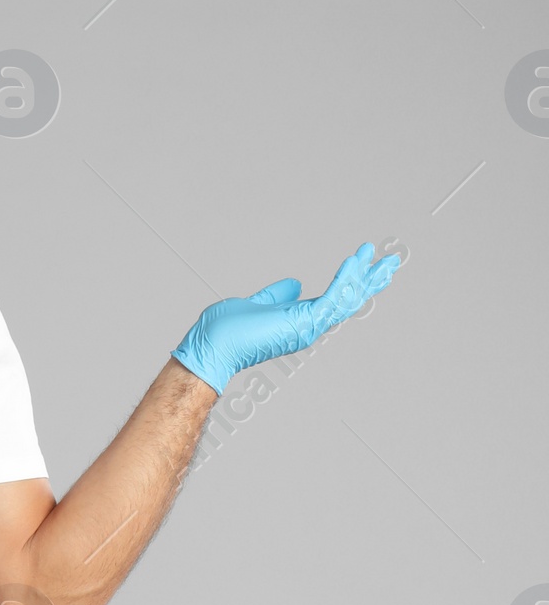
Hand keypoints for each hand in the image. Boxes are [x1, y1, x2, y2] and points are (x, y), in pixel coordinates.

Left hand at [172, 242, 400, 394]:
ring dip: (366, 277)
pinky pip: (332, 298)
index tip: (367, 262)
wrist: (211, 345)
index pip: (333, 300)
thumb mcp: (258, 304)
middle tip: (393, 262)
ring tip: (387, 259)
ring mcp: (307, 327)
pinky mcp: (302, 323)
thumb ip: (277, 296)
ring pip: (346, 300)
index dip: (351, 282)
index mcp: (298, 321)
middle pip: (348, 301)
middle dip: (371, 281)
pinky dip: (344, 279)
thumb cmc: (226, 330)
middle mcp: (307, 327)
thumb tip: (293, 284)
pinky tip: (356, 261)